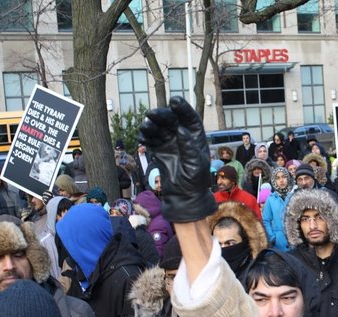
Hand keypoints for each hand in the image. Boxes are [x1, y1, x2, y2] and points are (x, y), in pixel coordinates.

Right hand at [138, 97, 216, 222]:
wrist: (184, 195)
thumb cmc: (195, 179)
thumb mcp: (195, 162)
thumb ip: (188, 146)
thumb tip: (180, 129)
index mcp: (195, 136)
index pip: (190, 118)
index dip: (183, 108)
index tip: (174, 101)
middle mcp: (182, 136)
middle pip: (171, 120)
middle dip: (162, 115)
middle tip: (152, 114)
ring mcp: (169, 141)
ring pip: (159, 128)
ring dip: (151, 125)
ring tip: (145, 127)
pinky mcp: (159, 149)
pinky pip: (150, 139)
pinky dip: (145, 136)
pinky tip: (142, 137)